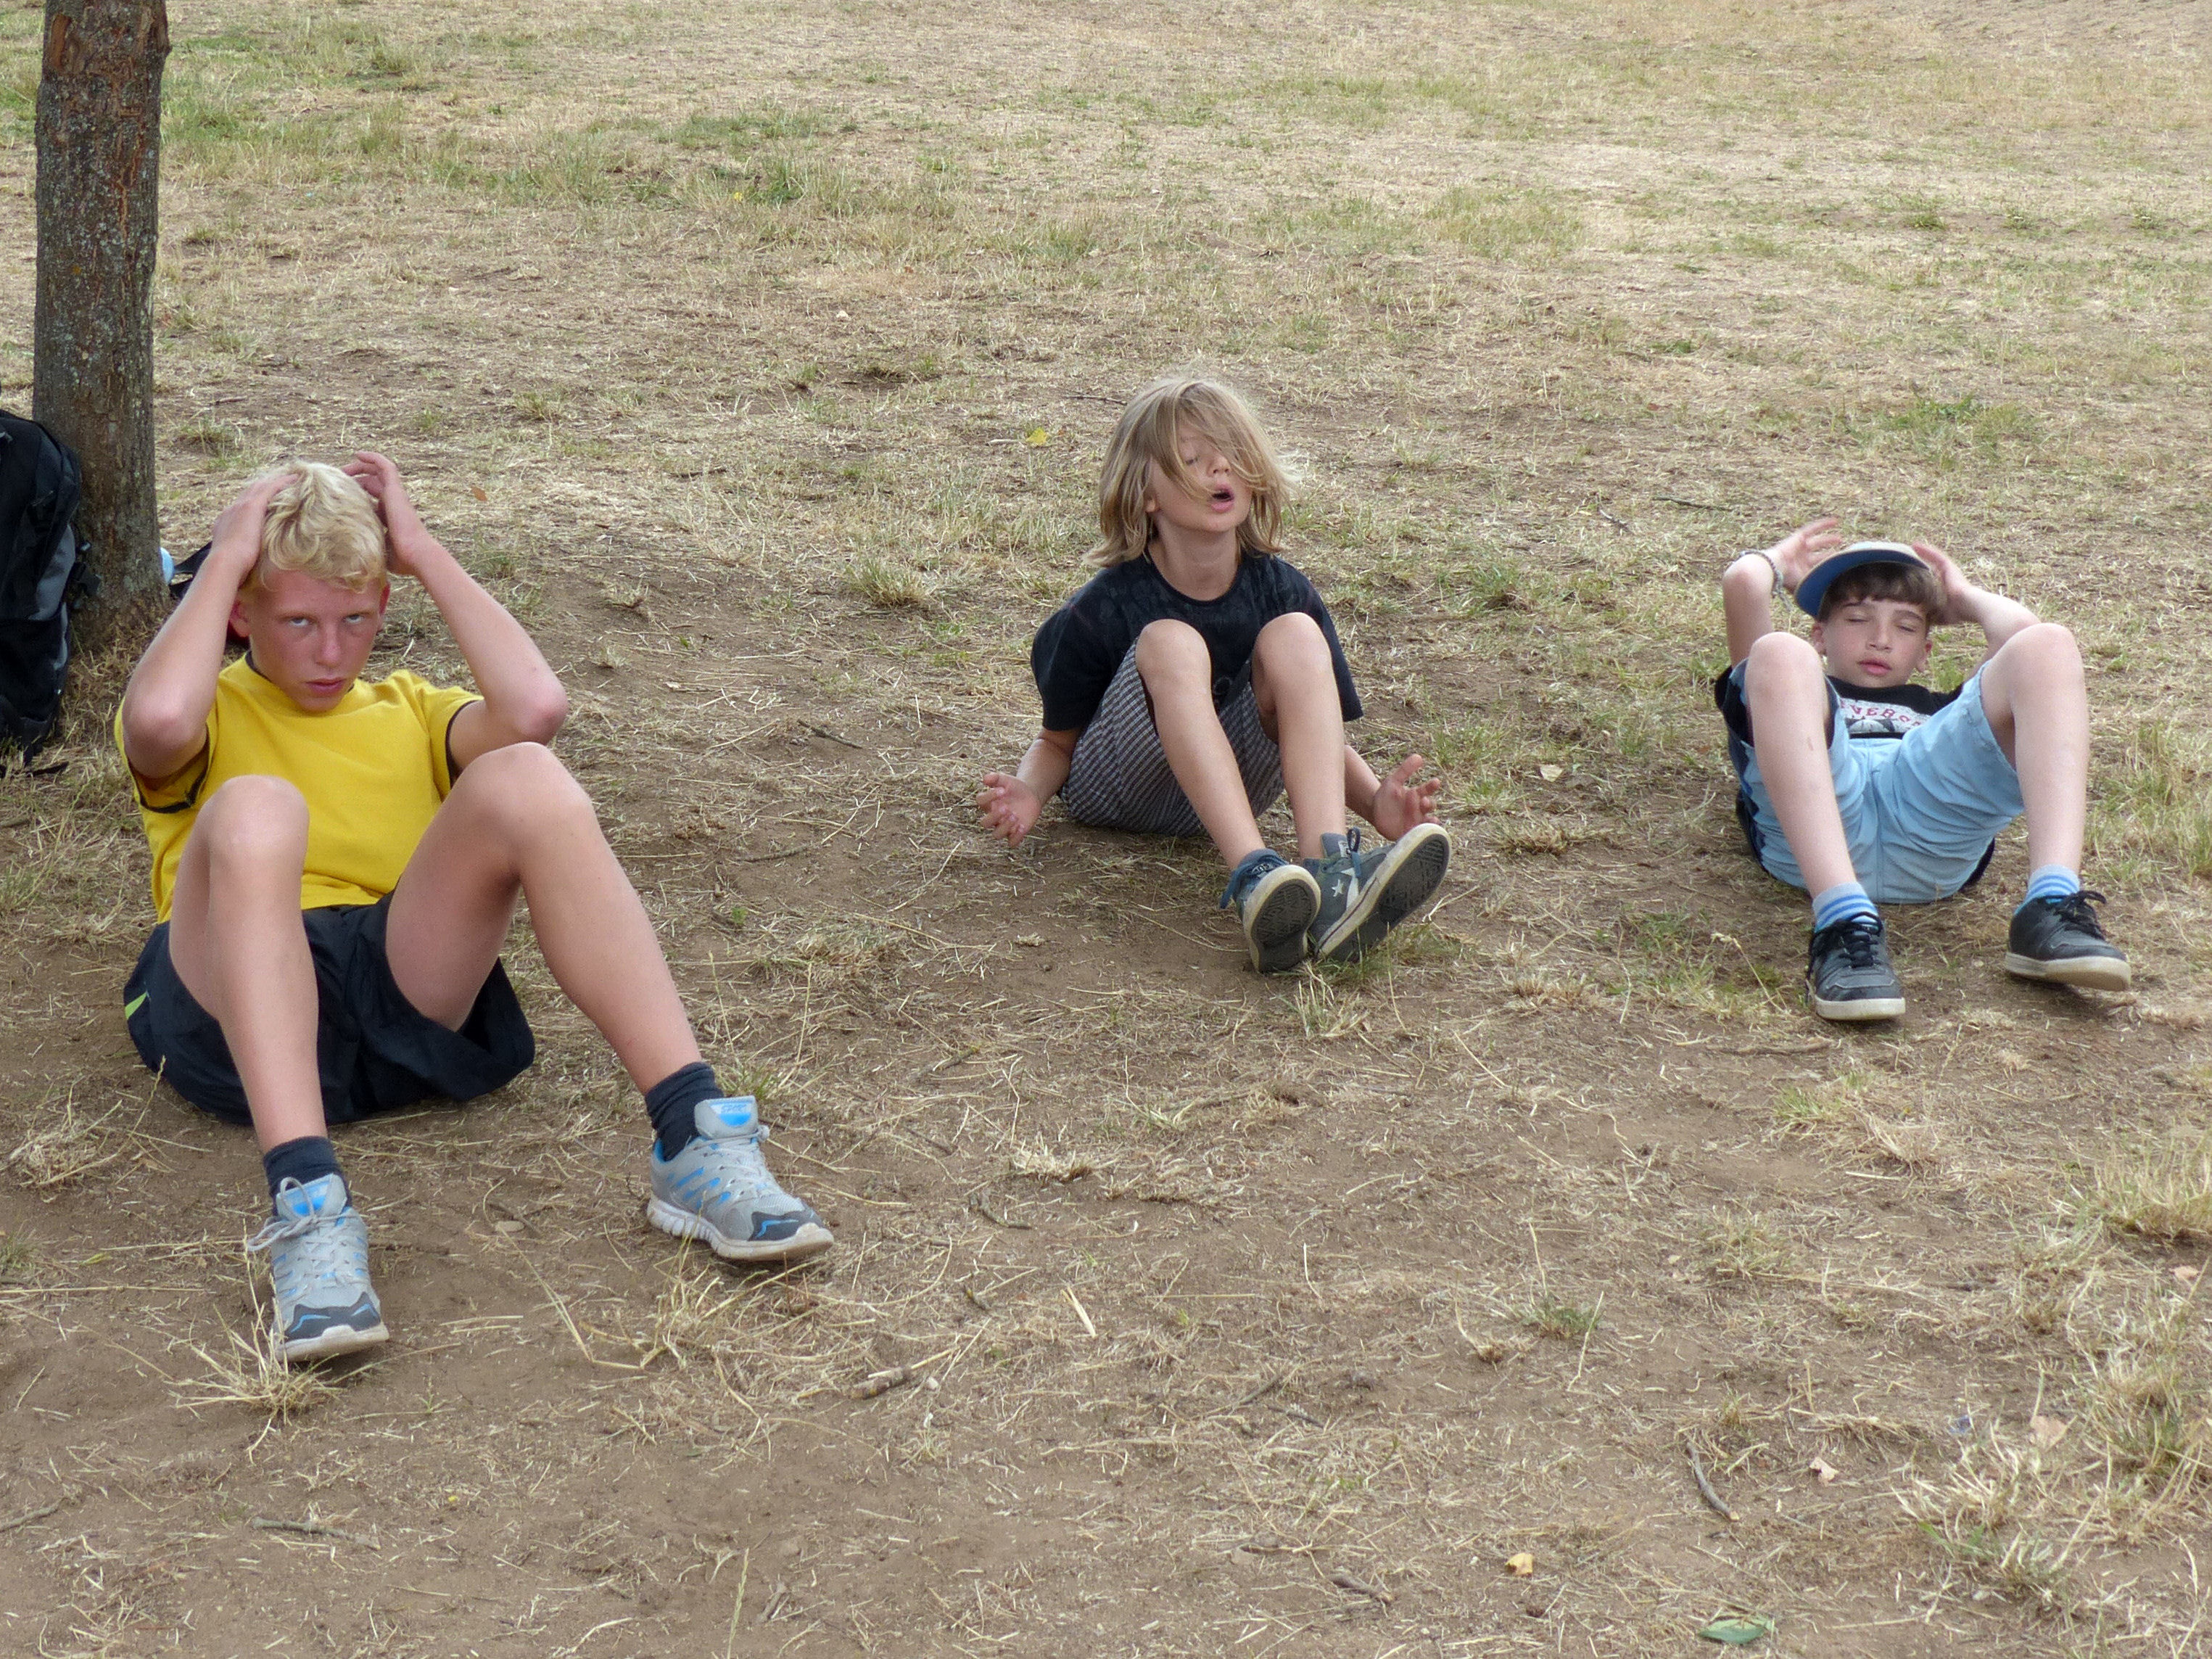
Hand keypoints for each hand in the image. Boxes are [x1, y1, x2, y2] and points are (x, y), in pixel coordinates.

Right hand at [204, 470, 294, 580]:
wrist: (225, 562)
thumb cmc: (231, 568)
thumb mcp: (235, 557)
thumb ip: (241, 554)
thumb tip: (248, 563)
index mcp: (225, 521)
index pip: (241, 506)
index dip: (253, 501)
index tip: (265, 501)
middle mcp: (231, 510)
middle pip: (249, 492)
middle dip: (264, 487)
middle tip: (281, 483)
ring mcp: (240, 506)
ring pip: (259, 487)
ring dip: (275, 481)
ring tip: (291, 478)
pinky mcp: (251, 506)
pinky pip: (269, 488)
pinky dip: (282, 482)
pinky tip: (294, 479)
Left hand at [342, 451, 436, 577]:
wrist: (416, 553)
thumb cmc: (400, 558)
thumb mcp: (378, 549)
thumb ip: (367, 545)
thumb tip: (351, 555)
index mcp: (389, 515)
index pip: (372, 498)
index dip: (357, 493)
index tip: (340, 494)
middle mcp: (393, 502)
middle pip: (373, 482)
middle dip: (355, 478)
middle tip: (337, 479)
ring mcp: (395, 495)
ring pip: (378, 471)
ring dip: (361, 466)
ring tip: (345, 466)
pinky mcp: (396, 490)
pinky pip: (386, 467)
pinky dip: (374, 458)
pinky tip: (358, 454)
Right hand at [975, 772, 1043, 846]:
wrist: (1030, 795)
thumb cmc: (1015, 788)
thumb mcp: (1007, 780)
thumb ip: (996, 778)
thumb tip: (985, 779)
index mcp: (989, 803)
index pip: (980, 802)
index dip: (989, 796)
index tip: (1003, 790)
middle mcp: (994, 817)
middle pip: (984, 823)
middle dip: (994, 816)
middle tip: (1007, 807)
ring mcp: (1004, 826)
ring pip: (996, 835)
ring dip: (1005, 827)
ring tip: (1015, 816)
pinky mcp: (1015, 833)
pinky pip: (1012, 842)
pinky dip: (1016, 837)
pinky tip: (1022, 826)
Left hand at [1367, 754, 1441, 838]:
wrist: (1374, 812)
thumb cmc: (1386, 795)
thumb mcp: (1393, 781)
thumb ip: (1405, 770)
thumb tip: (1419, 756)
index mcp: (1417, 795)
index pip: (1428, 790)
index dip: (1432, 786)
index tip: (1436, 782)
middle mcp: (1419, 808)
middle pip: (1429, 806)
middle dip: (1429, 804)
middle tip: (1423, 801)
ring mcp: (1415, 821)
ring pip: (1428, 822)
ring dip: (1431, 821)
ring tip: (1431, 819)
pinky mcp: (1409, 832)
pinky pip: (1419, 835)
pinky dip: (1423, 834)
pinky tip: (1422, 833)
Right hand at [1762, 516, 1843, 594]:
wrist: (1774, 567)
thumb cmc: (1788, 579)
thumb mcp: (1805, 585)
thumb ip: (1816, 588)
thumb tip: (1830, 599)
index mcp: (1801, 571)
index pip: (1817, 568)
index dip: (1827, 566)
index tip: (1840, 566)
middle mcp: (1800, 559)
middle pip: (1818, 555)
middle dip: (1828, 554)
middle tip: (1840, 553)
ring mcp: (1799, 547)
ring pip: (1816, 542)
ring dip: (1828, 540)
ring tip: (1840, 539)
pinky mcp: (1798, 537)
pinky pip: (1812, 529)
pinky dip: (1823, 524)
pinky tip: (1835, 521)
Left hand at [1909, 541, 1978, 626]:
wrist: (1969, 605)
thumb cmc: (1956, 613)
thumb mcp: (1938, 615)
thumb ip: (1929, 616)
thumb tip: (1917, 622)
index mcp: (1943, 589)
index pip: (1929, 581)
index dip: (1920, 577)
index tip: (1907, 575)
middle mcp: (1946, 578)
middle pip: (1930, 568)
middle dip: (1919, 564)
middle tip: (1904, 560)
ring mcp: (1948, 571)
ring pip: (1932, 560)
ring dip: (1921, 554)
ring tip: (1909, 549)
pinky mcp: (1949, 566)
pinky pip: (1936, 555)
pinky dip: (1926, 551)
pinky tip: (1915, 546)